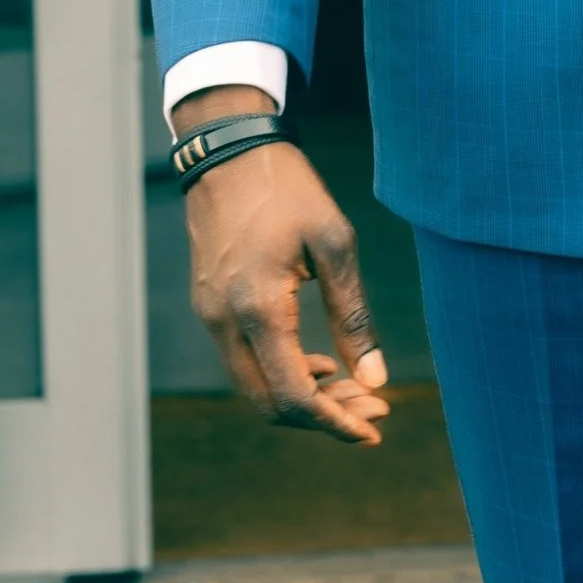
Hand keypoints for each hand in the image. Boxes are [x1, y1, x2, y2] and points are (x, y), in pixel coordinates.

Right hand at [179, 90, 390, 444]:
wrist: (230, 151)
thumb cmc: (288, 189)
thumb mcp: (335, 244)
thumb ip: (353, 316)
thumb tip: (374, 379)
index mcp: (258, 307)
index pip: (293, 395)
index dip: (334, 422)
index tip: (372, 430)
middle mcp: (224, 321)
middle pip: (270, 403)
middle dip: (323, 417)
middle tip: (372, 408)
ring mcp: (210, 316)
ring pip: (254, 387)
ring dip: (303, 397)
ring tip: (352, 386)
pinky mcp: (209, 306)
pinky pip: (243, 362)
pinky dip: (281, 374)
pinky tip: (317, 361)